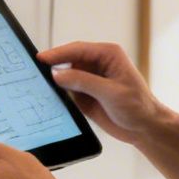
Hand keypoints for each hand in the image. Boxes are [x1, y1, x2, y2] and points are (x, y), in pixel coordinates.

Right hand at [35, 41, 164, 145]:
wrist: (144, 128)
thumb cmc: (138, 106)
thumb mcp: (110, 93)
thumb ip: (84, 82)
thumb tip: (58, 74)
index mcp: (108, 54)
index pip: (78, 49)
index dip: (58, 53)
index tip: (41, 59)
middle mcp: (98, 64)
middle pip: (69, 60)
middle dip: (53, 65)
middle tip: (33, 72)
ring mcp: (91, 79)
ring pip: (66, 75)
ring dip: (55, 81)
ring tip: (38, 85)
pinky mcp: (86, 93)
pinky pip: (68, 90)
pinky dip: (59, 93)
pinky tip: (49, 97)